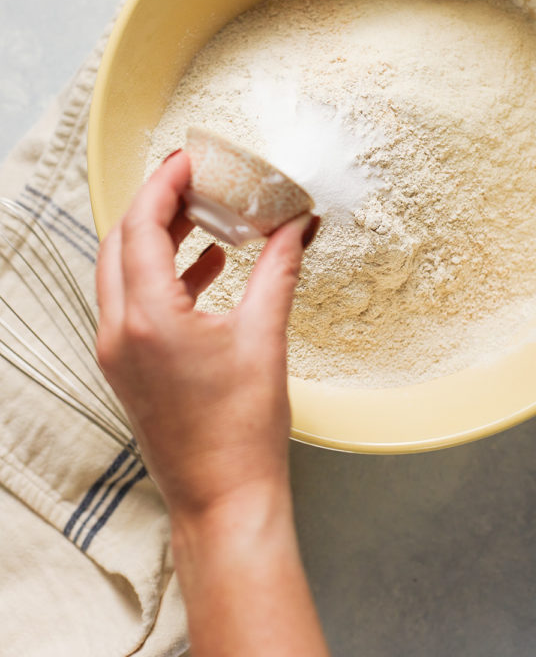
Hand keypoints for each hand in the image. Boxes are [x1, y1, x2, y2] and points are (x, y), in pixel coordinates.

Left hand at [95, 151, 318, 521]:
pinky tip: (209, 269)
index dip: (164, 184)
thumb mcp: (266, 337)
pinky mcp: (126, 368)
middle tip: (196, 181)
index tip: (189, 158)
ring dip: (157, 239)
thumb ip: (279, 269)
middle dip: (156, 204)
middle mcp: (119, 331)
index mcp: (149, 317)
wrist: (222, 499)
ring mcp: (116, 352)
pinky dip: (162, 276)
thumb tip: (298, 223)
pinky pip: (132, 302)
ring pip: (121, 271)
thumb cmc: (242, 430)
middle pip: (121, 242)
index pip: (141, 226)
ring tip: (207, 218)